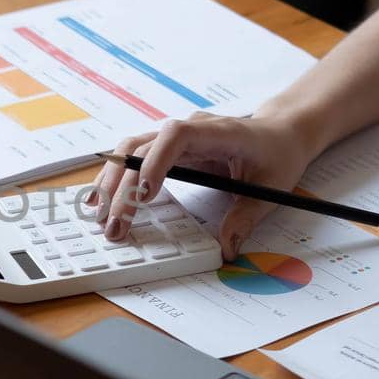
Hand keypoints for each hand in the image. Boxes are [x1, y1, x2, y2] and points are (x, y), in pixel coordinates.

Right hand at [87, 112, 317, 256]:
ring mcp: (174, 138)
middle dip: (124, 186)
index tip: (145, 194)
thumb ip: (245, 219)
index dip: (156, 161)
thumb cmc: (276, 154)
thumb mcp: (270, 189)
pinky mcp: (167, 150)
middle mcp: (189, 130)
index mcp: (217, 132)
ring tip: (100, 215)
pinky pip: (134, 158)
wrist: (279, 133)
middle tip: (114, 224)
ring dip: (112, 182)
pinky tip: (103, 199)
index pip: (176, 136)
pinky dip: (117, 178)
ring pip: (130, 150)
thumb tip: (227, 248)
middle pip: (142, 147)